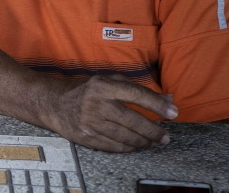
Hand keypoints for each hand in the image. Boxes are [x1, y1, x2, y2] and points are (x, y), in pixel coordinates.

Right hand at [45, 74, 177, 151]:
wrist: (55, 103)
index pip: (137, 95)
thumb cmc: (87, 90)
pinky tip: (135, 145)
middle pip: (133, 121)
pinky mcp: (86, 137)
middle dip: (154, 131)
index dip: (157, 104)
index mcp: (104, 86)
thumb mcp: (108, 82)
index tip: (173, 112)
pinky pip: (114, 146)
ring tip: (152, 141)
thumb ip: (136, 88)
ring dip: (143, 141)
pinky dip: (128, 147)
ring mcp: (91, 122)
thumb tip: (167, 99)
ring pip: (125, 137)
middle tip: (165, 136)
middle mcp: (97, 104)